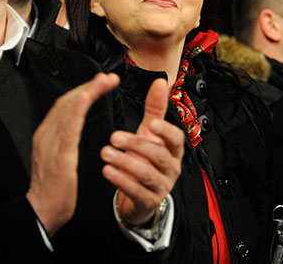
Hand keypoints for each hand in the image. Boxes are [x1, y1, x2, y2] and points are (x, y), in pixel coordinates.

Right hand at [27, 73, 119, 235]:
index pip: (66, 105)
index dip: (84, 90)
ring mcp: (51, 143)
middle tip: (109, 77)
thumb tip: (77, 124)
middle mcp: (47, 134)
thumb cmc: (55, 187)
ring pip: (67, 109)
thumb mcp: (62, 157)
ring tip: (104, 81)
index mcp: (49, 135)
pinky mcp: (58, 154)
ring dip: (87, 91)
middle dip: (89, 86)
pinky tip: (86, 97)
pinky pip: (67, 127)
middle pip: (67, 102)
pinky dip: (76, 110)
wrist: (43, 211)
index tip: (102, 81)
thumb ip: (67, 139)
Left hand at [101, 78, 184, 226]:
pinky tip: (107, 171)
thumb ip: (155, 109)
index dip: (166, 132)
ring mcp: (162, 186)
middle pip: (159, 156)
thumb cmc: (145, 159)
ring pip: (147, 174)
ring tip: (106, 153)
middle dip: (136, 145)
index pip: (177, 139)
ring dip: (125, 163)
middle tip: (114, 137)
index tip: (152, 124)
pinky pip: (137, 191)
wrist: (141, 195)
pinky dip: (121, 181)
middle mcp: (171, 168)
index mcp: (174, 150)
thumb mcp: (150, 134)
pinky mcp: (149, 201)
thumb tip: (159, 81)